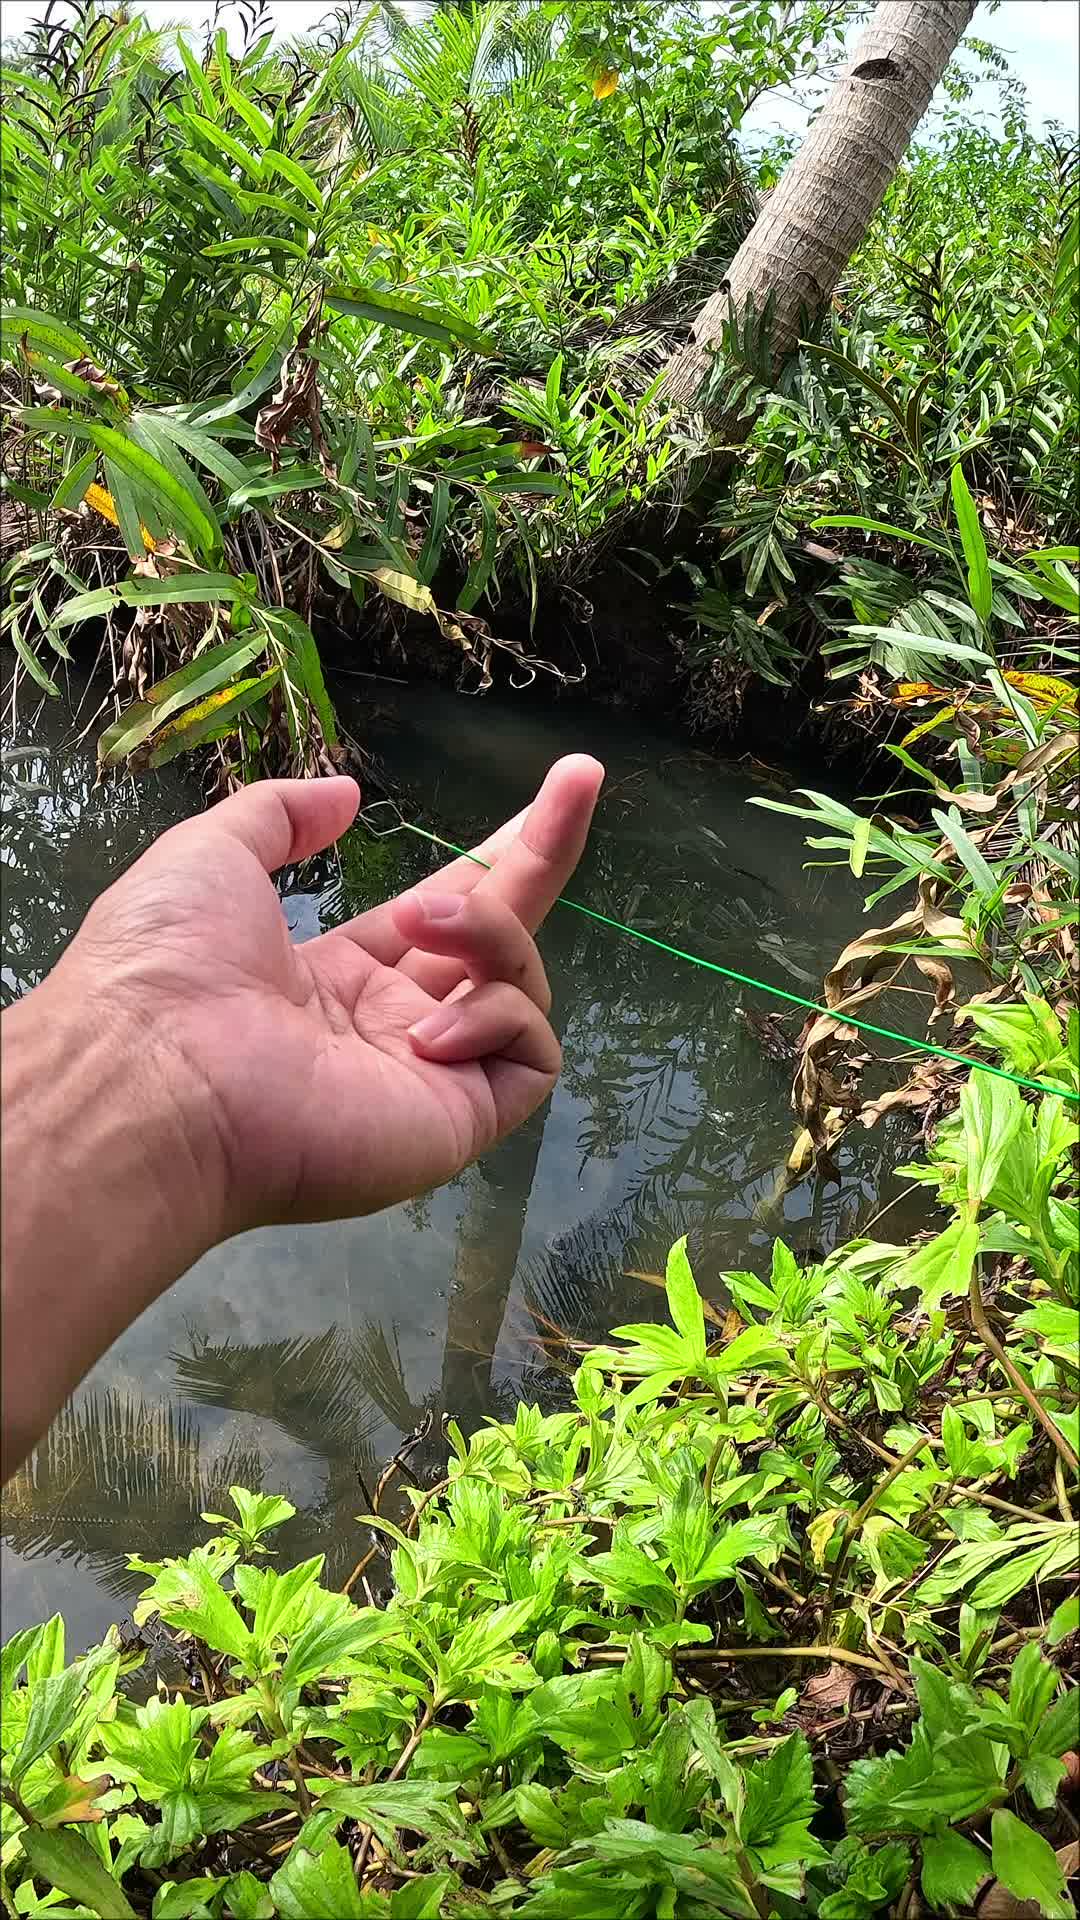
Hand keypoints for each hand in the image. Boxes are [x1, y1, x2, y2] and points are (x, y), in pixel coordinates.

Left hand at [46, 756, 603, 1241]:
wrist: (156, 1077)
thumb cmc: (169, 965)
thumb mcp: (212, 855)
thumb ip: (282, 815)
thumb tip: (345, 794)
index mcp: (342, 973)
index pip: (443, 908)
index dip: (497, 851)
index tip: (556, 789)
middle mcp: (395, 1023)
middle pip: (499, 933)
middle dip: (543, 852)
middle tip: (582, 778)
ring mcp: (432, 1075)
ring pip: (518, 982)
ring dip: (486, 932)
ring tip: (420, 925)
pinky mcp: (460, 1119)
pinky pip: (529, 1051)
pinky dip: (496, 1016)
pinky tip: (427, 1028)